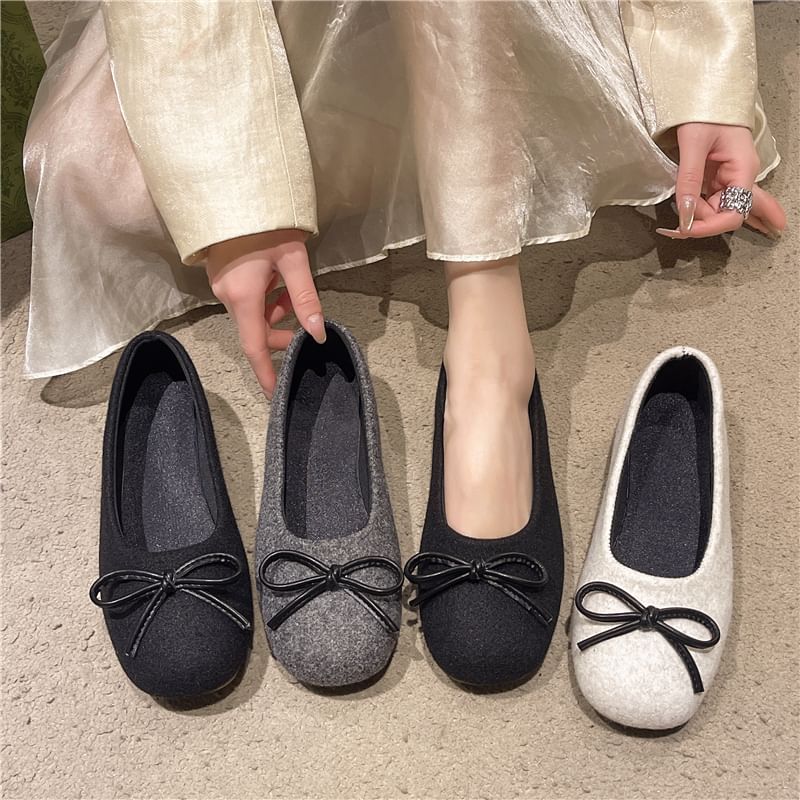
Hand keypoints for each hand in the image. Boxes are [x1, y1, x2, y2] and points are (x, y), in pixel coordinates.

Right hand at [207, 229, 324, 397]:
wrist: (233, 186)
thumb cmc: (265, 222)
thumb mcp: (293, 260)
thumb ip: (306, 299)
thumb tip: (318, 333)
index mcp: (242, 295)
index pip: (254, 347)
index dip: (265, 372)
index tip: (273, 393)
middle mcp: (227, 294)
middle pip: (255, 329)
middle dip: (281, 332)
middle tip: (306, 325)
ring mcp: (222, 283)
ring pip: (252, 313)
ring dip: (275, 311)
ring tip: (293, 290)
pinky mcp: (223, 273)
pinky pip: (246, 297)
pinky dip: (266, 297)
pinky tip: (279, 279)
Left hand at [656, 122, 785, 239]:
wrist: (706, 90)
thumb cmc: (706, 109)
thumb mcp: (694, 143)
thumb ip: (689, 179)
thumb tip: (685, 214)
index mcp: (743, 169)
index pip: (734, 212)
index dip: (710, 226)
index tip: (684, 229)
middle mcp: (740, 176)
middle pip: (725, 214)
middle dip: (702, 225)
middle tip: (674, 232)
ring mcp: (728, 176)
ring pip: (719, 209)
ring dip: (698, 221)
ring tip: (673, 229)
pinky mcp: (716, 175)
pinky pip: (712, 199)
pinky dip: (699, 211)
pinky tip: (690, 224)